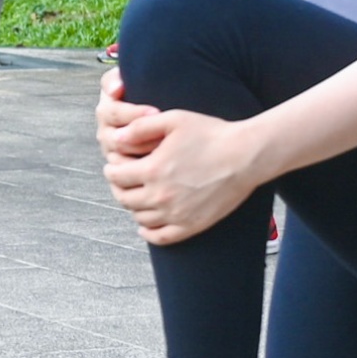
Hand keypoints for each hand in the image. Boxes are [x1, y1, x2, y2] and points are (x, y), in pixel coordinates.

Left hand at [101, 77, 267, 243]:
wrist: (245, 156)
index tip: (114, 165)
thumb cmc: (211, 134)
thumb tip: (115, 138)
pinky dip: (148, 232)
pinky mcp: (192, 226)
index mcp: (152, 171)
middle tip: (122, 181)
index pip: (116, 177)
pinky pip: (160, 237)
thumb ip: (140, 127)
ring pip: (139, 218)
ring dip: (133, 207)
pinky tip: (146, 225)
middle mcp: (160, 196)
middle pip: (124, 199)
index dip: (111, 170)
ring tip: (137, 196)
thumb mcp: (173, 120)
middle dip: (119, 187)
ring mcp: (176, 214)